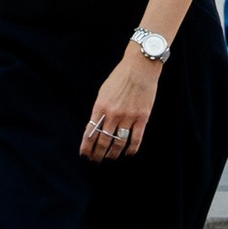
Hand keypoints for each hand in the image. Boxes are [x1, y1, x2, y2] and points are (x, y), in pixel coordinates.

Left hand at [81, 51, 158, 165]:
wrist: (139, 67)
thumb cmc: (120, 78)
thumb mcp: (103, 92)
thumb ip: (99, 110)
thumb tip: (95, 128)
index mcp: (100, 107)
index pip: (90, 133)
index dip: (86, 147)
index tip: (84, 155)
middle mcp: (113, 114)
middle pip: (103, 141)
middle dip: (98, 154)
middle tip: (96, 160)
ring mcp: (128, 117)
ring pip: (118, 143)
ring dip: (113, 154)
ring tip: (110, 159)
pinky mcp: (142, 118)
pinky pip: (135, 140)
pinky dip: (131, 150)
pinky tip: (127, 154)